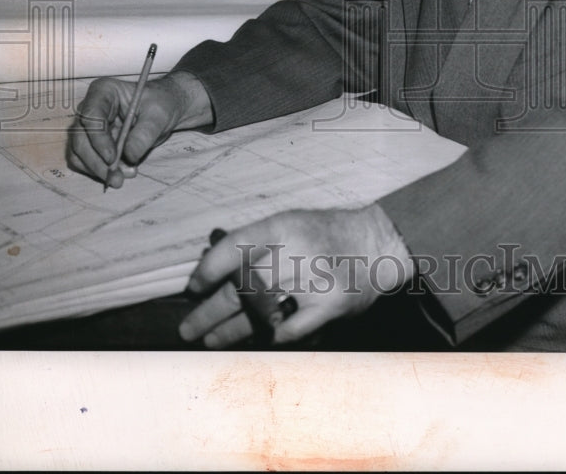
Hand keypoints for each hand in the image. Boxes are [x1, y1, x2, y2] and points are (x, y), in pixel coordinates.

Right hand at [68, 71, 212, 185]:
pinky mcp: (91, 143)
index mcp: (103, 91)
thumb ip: (144, 134)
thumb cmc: (160, 104)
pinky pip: (85, 161)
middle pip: (80, 138)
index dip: (98, 139)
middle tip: (116, 178)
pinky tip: (121, 172)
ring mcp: (88, 127)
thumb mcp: (159, 115)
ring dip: (97, 169)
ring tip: (122, 177)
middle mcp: (90, 108)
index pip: (91, 115)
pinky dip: (99, 171)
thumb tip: (129, 155)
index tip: (112, 158)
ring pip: (79, 153)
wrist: (162, 111)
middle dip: (96, 161)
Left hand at [178, 204, 413, 346]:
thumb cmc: (326, 234)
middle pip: (240, 289)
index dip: (207, 269)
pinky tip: (256, 341)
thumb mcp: (290, 223)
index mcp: (282, 227)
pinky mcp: (329, 306)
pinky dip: (271, 338)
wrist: (377, 244)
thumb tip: (212, 268)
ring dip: (230, 332)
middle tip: (188, 328)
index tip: (193, 287)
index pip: (233, 247)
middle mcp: (294, 252)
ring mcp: (312, 281)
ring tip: (210, 340)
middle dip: (208, 313)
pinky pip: (289, 331)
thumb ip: (256, 242)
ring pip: (258, 315)